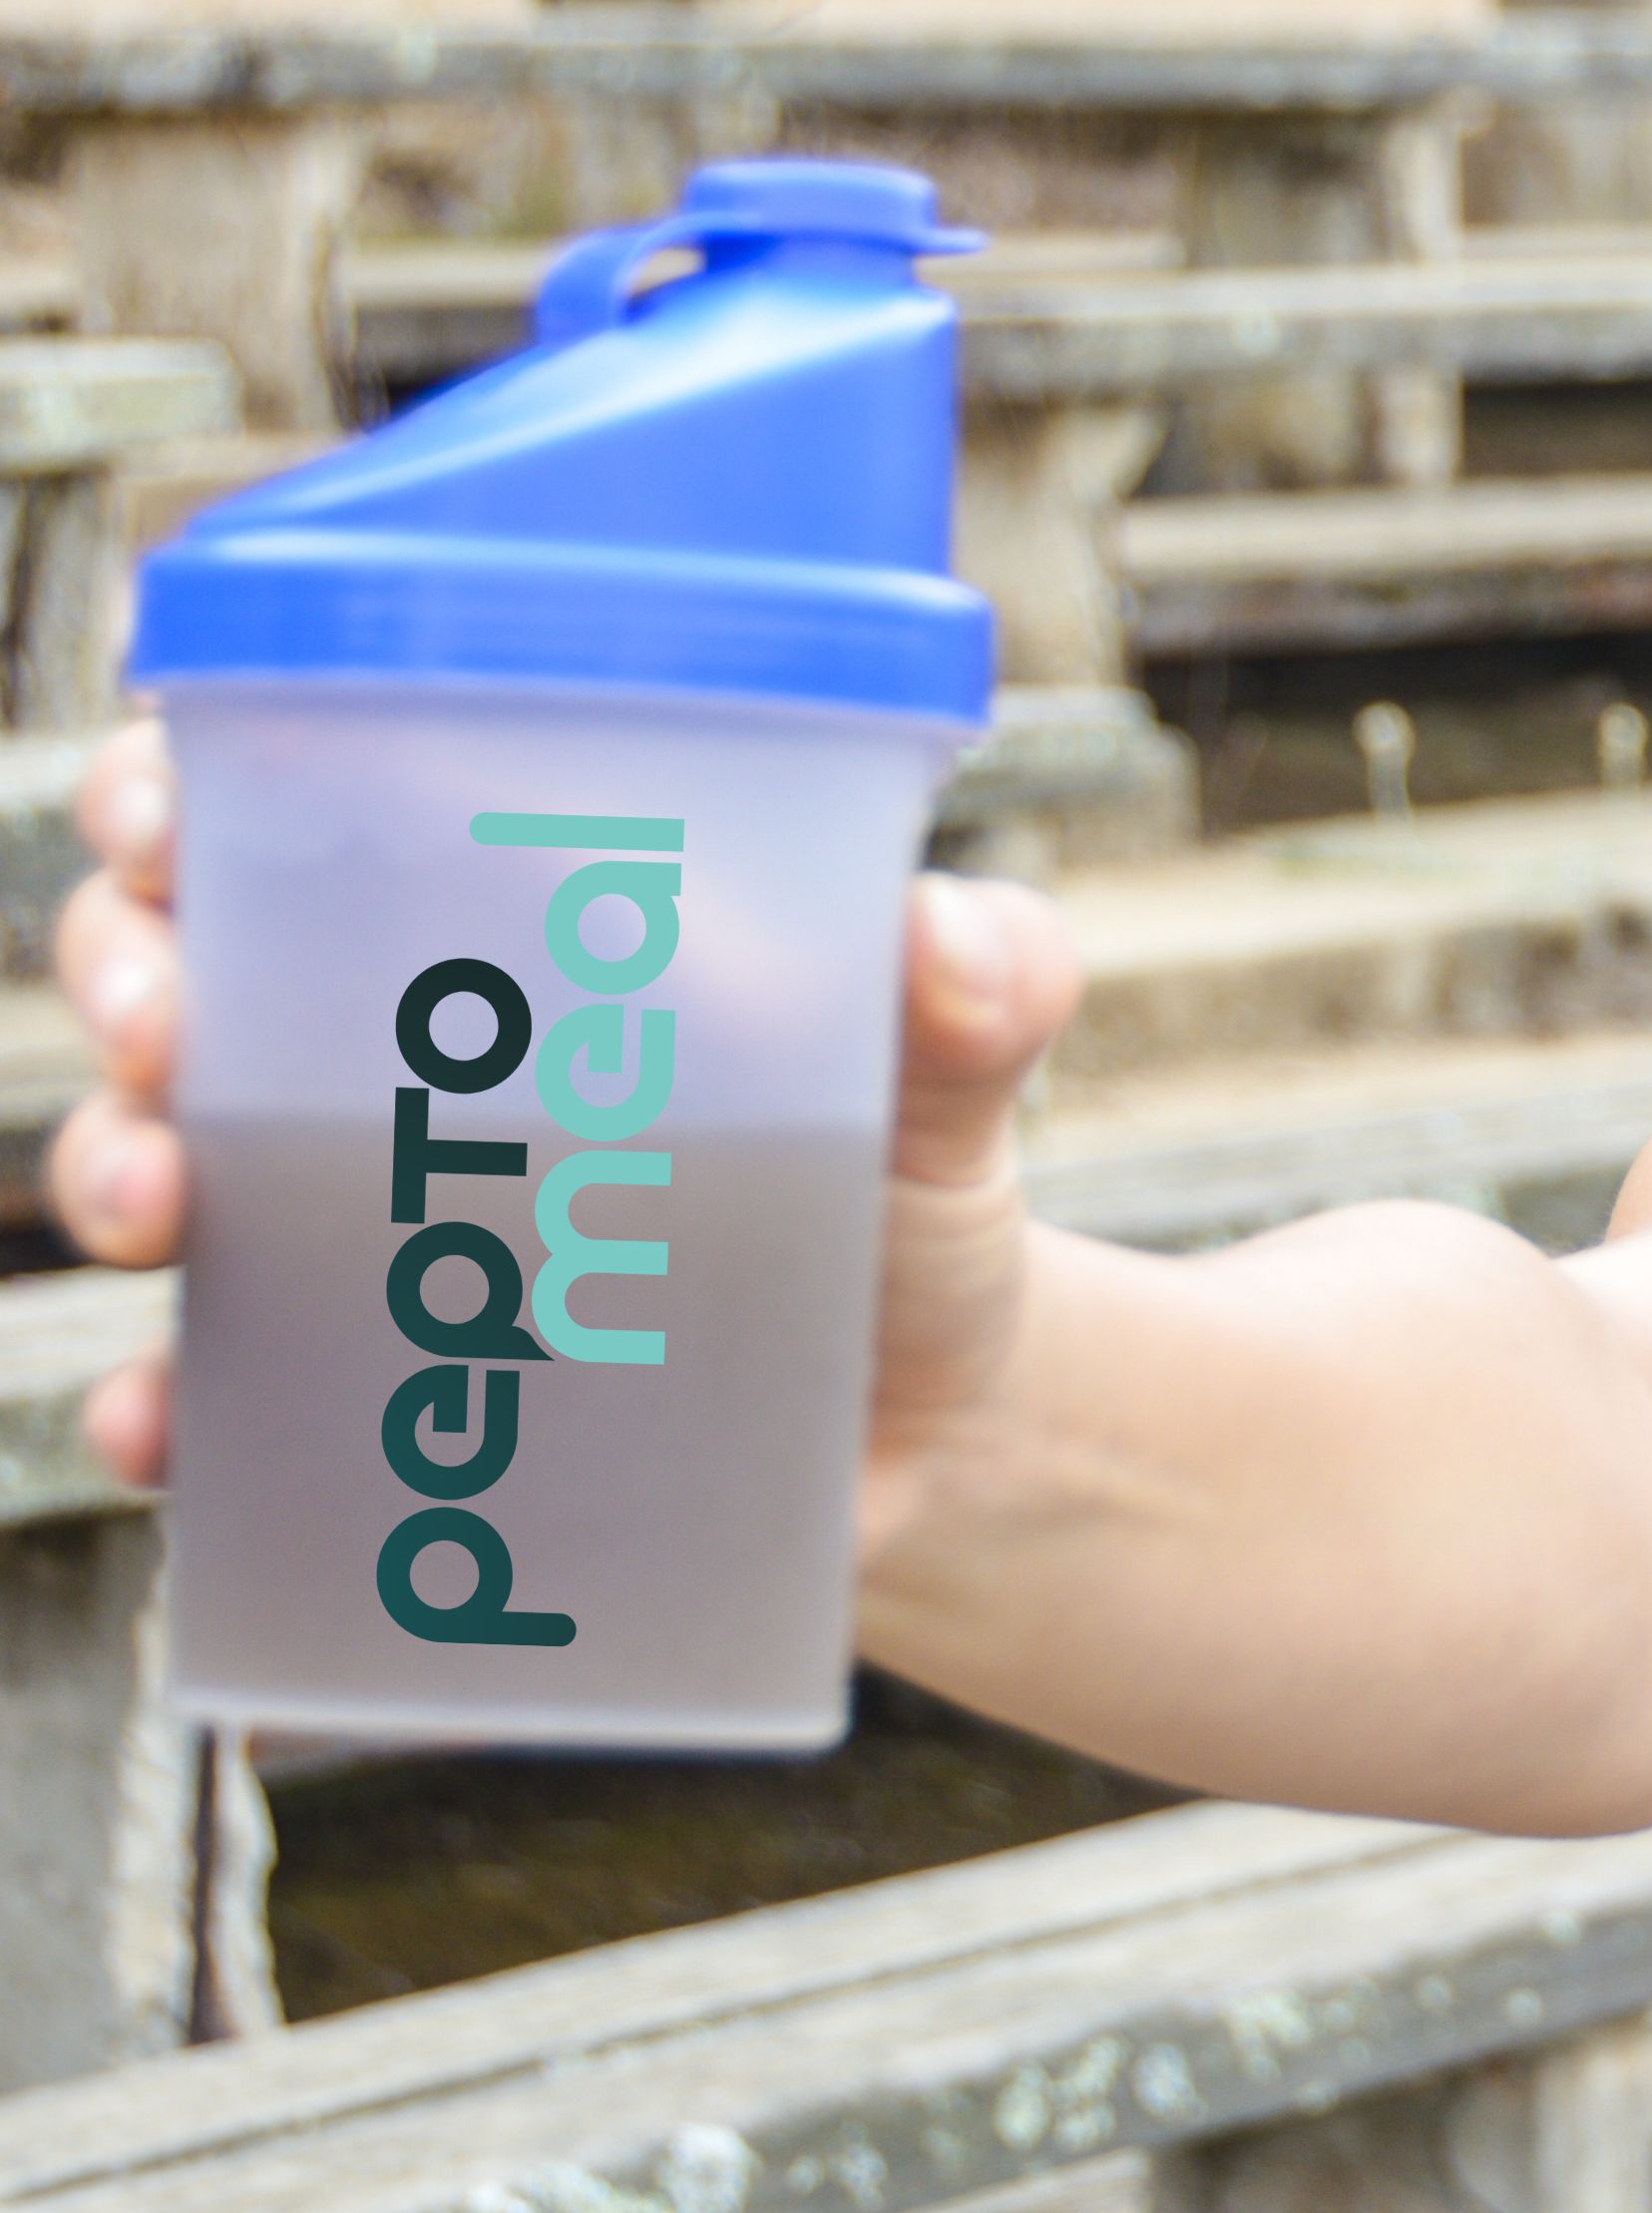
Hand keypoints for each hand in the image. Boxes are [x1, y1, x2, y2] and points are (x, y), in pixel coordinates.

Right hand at [43, 719, 1082, 1516]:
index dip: (185, 782)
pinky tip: (165, 1425)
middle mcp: (383, 1062)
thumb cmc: (913, 1202)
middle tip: (164, 1019)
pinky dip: (163, 1412)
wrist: (938, 1431)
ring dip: (111, 1167)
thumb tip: (953, 935)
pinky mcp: (363, 1399)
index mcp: (495, 931)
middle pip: (175, 962)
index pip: (294, 802)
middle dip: (123, 967)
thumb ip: (979, 996)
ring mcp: (355, 1232)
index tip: (169, 807)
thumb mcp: (948, 1087)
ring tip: (158, 1206)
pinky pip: (209, 1401)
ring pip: (153, 1161)